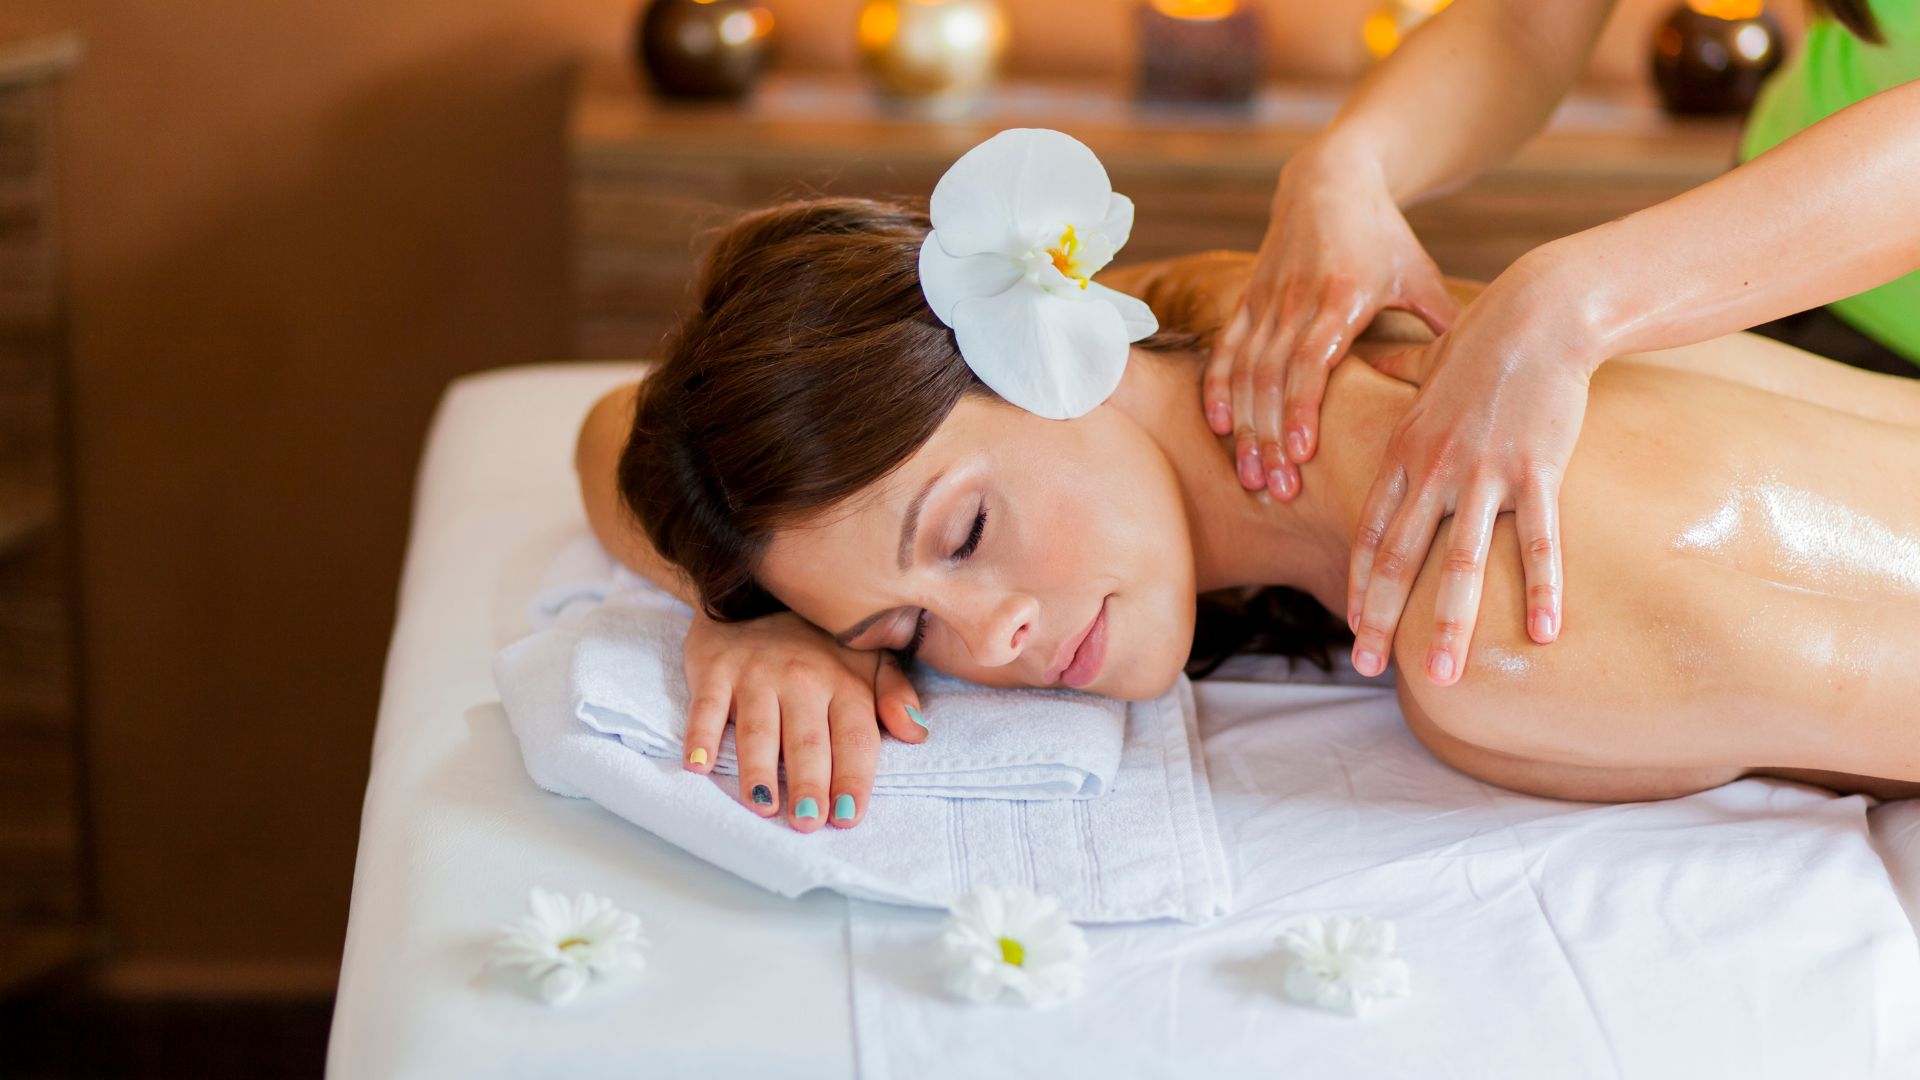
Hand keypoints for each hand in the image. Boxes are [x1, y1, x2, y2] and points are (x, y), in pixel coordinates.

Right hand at [680, 609, 927, 830]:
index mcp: (843, 681)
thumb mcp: (866, 659)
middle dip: (810, 784)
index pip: (854, 737)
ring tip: (763, 807)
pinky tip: (698, 767)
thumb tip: (916, 732)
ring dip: (759, 770)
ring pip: (759, 730)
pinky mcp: (715, 670)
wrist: (754, 594)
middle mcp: (802, 678)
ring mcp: (756, 673)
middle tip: (808, 822)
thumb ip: (894, 695)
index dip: (853, 778)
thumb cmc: (816, 645)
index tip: (848, 816)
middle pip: (807, 741)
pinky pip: (707, 708)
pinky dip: (701, 737)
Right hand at [1208, 139, 1457, 499]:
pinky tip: (1218, 428)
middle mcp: (1296, 301)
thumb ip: (1442, 325)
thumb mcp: (1419, 276)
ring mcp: (1266, 301)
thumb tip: (1483, 383)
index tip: (1304, 454)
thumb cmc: (1384, 236)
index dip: (1303, 408)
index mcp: (1340, 296)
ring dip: (1246, 428)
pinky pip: (1226, 351)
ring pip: (1245, 373)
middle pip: (1273, 379)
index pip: (1311, 360)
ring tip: (1251, 476)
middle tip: (1278, 490)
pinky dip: (1218, 389)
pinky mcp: (1247, 301)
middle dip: (1271, 438)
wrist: (1331, 181)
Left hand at [1347, 251, 1594, 684]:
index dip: (1359, 584)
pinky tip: (1543, 632)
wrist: (1538, 312)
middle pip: (1398, 559)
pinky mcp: (1535, 469)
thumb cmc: (1483, 340)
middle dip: (1380, 619)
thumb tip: (1372, 361)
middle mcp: (1433, 470)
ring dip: (1450, 623)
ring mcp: (1482, 473)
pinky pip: (1537, 540)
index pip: (1369, 533)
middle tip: (1366, 668)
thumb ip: (1395, 379)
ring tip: (1444, 675)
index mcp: (1404, 453)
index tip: (1352, 625)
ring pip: (1460, 562)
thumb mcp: (1425, 368)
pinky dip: (1542, 588)